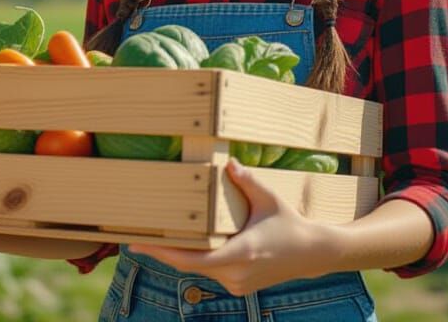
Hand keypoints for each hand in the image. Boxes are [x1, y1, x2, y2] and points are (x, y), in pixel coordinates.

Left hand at [127, 158, 343, 295]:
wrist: (312, 253)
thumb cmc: (289, 223)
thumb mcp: (269, 199)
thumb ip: (247, 181)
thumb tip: (228, 162)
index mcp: (241, 252)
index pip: (192, 258)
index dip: (162, 252)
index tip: (138, 244)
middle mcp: (236, 273)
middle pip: (188, 265)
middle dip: (162, 252)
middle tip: (135, 238)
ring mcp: (237, 283)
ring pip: (198, 269)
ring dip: (178, 256)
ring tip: (154, 239)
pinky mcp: (238, 286)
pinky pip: (209, 272)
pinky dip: (196, 259)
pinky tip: (183, 246)